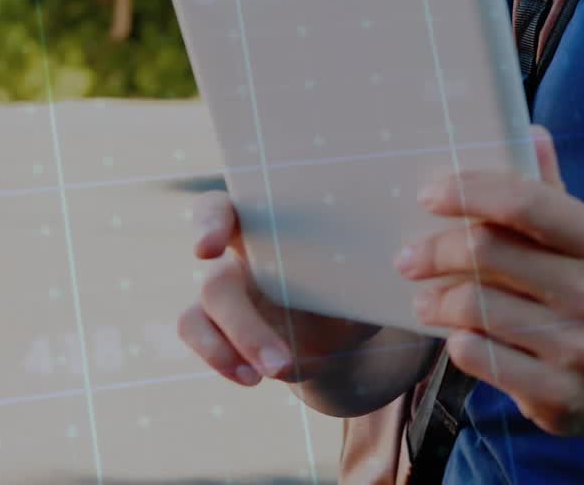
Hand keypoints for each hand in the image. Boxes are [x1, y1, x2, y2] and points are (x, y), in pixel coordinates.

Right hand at [179, 191, 381, 385]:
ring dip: (239, 348)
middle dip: (244, 325)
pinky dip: (221, 359)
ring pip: (199, 313)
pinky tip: (254, 377)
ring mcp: (223, 291)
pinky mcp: (216, 325)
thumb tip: (386, 260)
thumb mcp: (363, 275)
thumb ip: (359, 266)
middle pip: (216, 280)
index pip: (224, 208)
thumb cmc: (353, 286)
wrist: (343, 330)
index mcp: (269, 225)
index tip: (208, 249)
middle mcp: (238, 255)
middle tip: (278, 361)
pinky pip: (197, 334)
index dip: (208, 222)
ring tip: (279, 370)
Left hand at [395, 125, 583, 439]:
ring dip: (436, 300)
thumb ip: (552, 192)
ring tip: (424, 298)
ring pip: (475, 308)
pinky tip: (456, 335)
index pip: (524, 202)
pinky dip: (457, 342)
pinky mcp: (557, 393)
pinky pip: (479, 357)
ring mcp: (579, 347)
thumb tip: (529, 131)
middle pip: (487, 252)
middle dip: (435, 250)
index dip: (469, 191)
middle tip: (409, 257)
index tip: (429, 195)